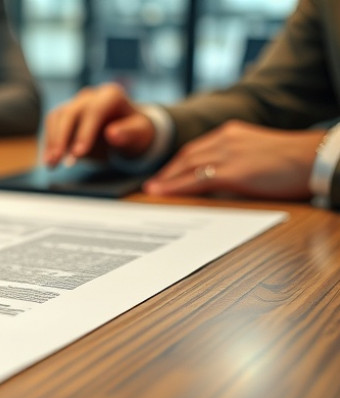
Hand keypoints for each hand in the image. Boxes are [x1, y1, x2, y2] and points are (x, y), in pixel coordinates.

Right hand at [43, 83, 154, 166]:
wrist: (126, 130)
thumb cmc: (134, 131)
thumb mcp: (140, 133)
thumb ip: (128, 133)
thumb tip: (112, 134)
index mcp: (111, 96)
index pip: (94, 111)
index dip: (84, 132)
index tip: (78, 154)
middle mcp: (91, 96)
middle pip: (70, 113)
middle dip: (61, 138)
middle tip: (56, 161)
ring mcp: (76, 103)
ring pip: (57, 117)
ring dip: (51, 141)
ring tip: (51, 164)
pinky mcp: (65, 114)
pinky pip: (52, 125)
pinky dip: (49, 143)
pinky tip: (49, 159)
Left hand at [144, 121, 322, 199]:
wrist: (315, 158)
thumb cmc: (296, 160)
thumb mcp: (259, 153)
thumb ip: (238, 159)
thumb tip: (225, 177)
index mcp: (232, 132)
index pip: (197, 147)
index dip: (178, 161)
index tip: (167, 172)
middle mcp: (225, 139)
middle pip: (186, 156)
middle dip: (167, 171)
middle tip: (153, 184)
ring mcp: (227, 155)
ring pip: (186, 167)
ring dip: (166, 180)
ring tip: (152, 191)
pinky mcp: (232, 173)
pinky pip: (194, 181)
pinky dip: (175, 188)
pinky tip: (162, 194)